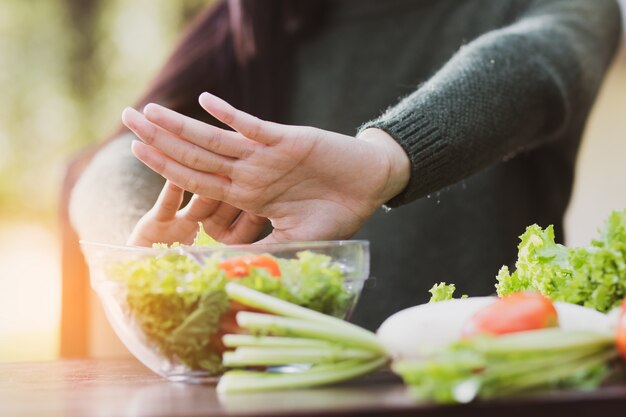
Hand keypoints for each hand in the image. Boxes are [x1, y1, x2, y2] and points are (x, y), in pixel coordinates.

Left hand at [122, 92, 409, 242]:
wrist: (369, 186)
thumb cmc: (336, 214)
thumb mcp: (294, 240)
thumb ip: (260, 251)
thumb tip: (224, 271)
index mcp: (248, 195)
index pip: (198, 181)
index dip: (167, 168)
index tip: (137, 154)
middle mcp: (250, 172)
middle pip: (196, 156)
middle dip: (160, 140)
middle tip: (126, 119)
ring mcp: (266, 155)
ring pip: (216, 140)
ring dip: (181, 127)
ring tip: (147, 112)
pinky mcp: (288, 140)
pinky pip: (255, 126)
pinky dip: (232, 116)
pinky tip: (206, 102)